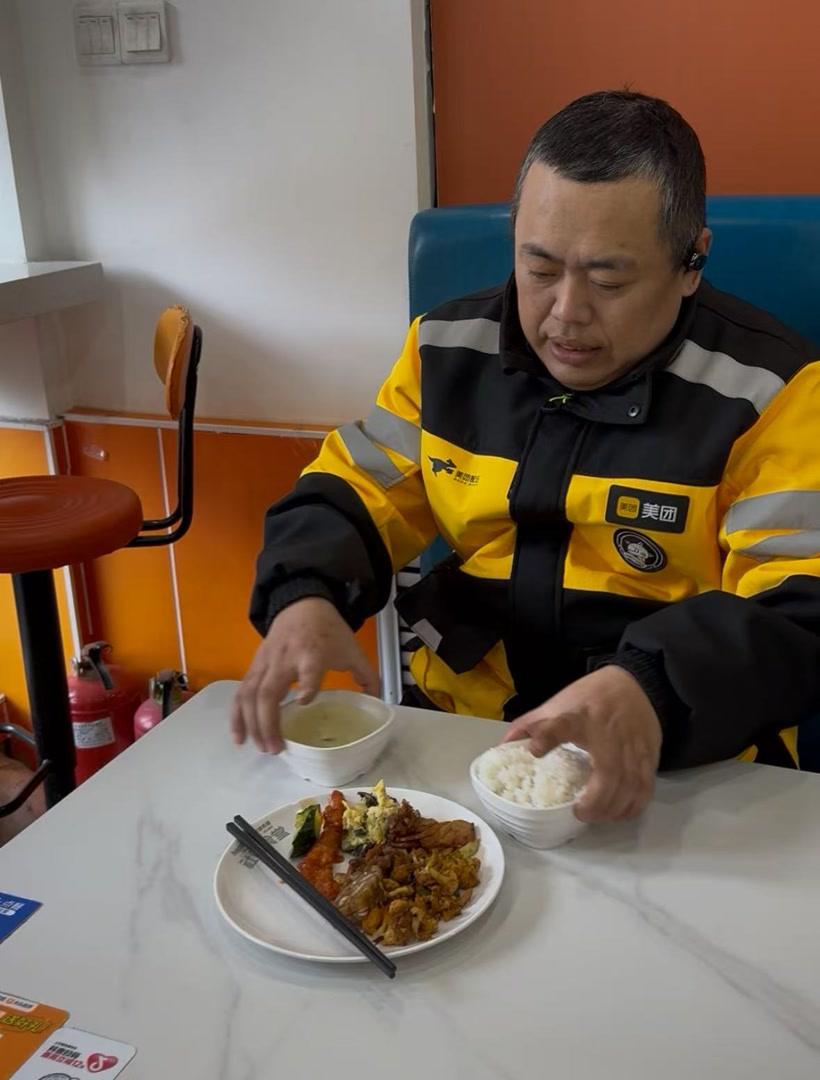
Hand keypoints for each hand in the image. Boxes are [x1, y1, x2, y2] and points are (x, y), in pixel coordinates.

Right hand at [230, 597, 379, 753]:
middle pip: (268, 691)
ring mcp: (266, 662)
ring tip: (259, 747)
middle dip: (268, 722)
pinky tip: (240, 736)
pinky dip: (238, 715)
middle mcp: (285, 659)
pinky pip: (241, 692)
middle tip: (276, 749)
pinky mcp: (254, 665)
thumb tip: (379, 703)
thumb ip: (367, 676)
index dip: (306, 685)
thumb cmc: (329, 630)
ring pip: (250, 694)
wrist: (302, 603)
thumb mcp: (352, 649)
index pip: (308, 670)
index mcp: (313, 654)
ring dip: (251, 723)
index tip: (305, 701)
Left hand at [501, 665, 661, 822]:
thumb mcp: (558, 704)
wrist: (634, 683)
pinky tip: (618, 813)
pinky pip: (645, 787)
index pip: (560, 725)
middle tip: (579, 812)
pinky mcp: (649, 755)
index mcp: (578, 716)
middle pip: (607, 773)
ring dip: (613, 808)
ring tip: (596, 816)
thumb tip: (502, 746)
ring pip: (629, 786)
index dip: (547, 737)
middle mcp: (607, 733)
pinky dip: (633, 806)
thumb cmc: (590, 697)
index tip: (535, 751)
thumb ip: (531, 725)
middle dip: (595, 801)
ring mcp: (632, 746)